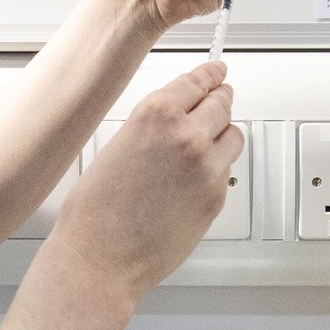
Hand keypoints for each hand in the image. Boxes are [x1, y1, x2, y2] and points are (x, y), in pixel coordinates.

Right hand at [50, 64, 240, 298]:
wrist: (101, 258)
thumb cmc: (96, 212)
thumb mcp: (117, 145)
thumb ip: (153, 126)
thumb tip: (175, 120)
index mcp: (155, 114)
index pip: (197, 81)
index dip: (210, 74)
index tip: (217, 71)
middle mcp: (186, 136)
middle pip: (222, 103)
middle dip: (219, 101)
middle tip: (219, 100)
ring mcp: (207, 167)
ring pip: (233, 136)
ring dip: (222, 135)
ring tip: (204, 146)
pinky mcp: (216, 197)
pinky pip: (226, 171)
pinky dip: (216, 170)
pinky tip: (192, 180)